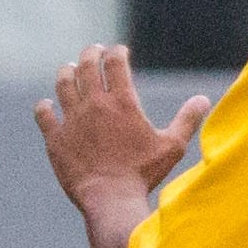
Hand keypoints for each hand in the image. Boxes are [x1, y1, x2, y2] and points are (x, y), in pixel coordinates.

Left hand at [34, 44, 209, 214]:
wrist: (110, 197)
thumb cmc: (144, 173)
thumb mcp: (173, 146)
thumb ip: (187, 120)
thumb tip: (204, 99)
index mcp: (122, 103)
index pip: (115, 63)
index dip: (117, 52)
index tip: (119, 50)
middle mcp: (93, 105)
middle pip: (86, 67)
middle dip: (91, 54)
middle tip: (94, 50)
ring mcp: (71, 120)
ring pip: (63, 84)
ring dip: (67, 73)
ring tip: (70, 68)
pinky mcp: (55, 137)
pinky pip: (44, 114)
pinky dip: (45, 106)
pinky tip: (47, 104)